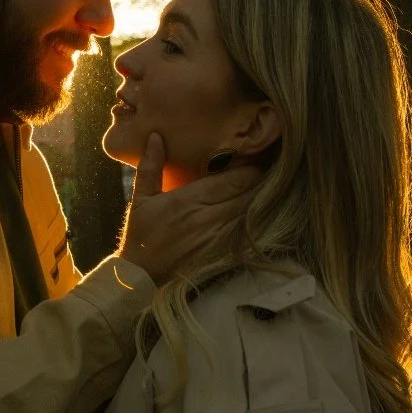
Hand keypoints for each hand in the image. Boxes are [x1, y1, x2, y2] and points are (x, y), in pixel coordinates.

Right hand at [118, 134, 260, 286]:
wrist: (141, 276)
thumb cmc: (141, 235)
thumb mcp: (141, 199)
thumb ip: (150, 167)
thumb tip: (156, 136)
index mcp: (188, 201)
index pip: (233, 180)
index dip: (250, 168)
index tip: (255, 159)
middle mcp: (207, 219)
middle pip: (249, 195)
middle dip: (260, 182)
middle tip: (268, 170)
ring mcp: (218, 239)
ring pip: (252, 214)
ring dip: (261, 201)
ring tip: (270, 189)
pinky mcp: (223, 254)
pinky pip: (249, 234)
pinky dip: (256, 222)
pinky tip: (260, 214)